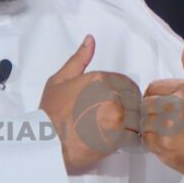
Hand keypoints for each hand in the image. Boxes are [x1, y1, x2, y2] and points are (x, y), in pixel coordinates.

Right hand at [39, 35, 140, 173]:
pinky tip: (116, 140)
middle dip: (129, 109)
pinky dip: (128, 140)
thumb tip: (90, 40)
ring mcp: (116, 117)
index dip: (125, 94)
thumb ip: (79, 59)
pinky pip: (134, 137)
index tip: (117, 102)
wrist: (47, 142)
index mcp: (100, 79)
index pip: (128, 83)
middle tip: (114, 118)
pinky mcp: (117, 138)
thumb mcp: (60, 80)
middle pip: (135, 101)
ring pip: (137, 119)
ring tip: (115, 130)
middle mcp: (111, 95)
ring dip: (130, 125)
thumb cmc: (50, 113)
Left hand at [141, 42, 183, 182]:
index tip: (167, 109)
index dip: (157, 99)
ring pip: (144, 121)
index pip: (152, 88)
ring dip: (151, 128)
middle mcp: (177, 105)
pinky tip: (167, 143)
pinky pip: (144, 138)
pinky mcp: (163, 144)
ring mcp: (169, 126)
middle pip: (146, 104)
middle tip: (169, 124)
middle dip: (153, 114)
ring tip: (169, 133)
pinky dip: (152, 142)